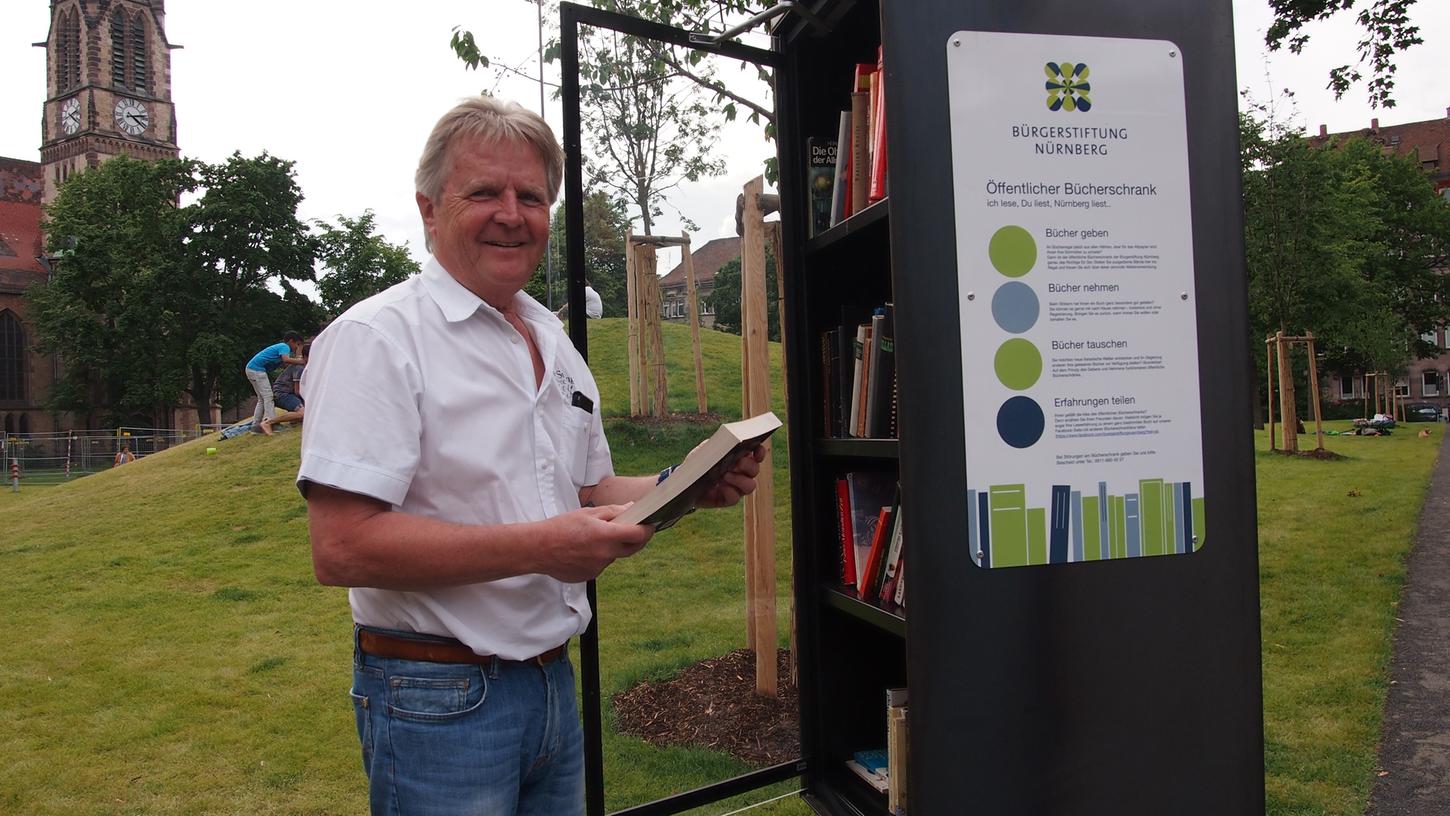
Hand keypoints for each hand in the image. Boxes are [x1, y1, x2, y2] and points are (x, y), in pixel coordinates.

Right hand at [538, 505, 653, 582]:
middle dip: (637, 539)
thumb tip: (631, 508)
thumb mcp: (588, 513)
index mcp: (606, 536)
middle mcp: (605, 554)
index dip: (647, 529)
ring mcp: (598, 567)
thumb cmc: (561, 527)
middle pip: (633, 549)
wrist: (538, 549)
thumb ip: (613, 512)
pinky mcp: (590, 576)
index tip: (649, 524)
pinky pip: (601, 565)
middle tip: (634, 530)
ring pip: (614, 556)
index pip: (638, 535)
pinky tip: (583, 550)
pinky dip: (598, 557)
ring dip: (612, 548)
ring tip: (593, 538)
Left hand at [696, 445, 765, 508]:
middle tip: (737, 463)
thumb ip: (715, 445)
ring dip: (740, 480)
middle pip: (754, 470)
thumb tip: (727, 443)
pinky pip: (735, 498)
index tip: (756, 450)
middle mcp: (741, 473)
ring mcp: (736, 487)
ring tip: (726, 476)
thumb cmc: (698, 463)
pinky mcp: (728, 499)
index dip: (759, 452)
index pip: (756, 454)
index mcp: (739, 457)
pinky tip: (721, 487)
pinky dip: (730, 492)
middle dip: (748, 465)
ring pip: (750, 486)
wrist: (685, 482)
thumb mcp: (703, 450)